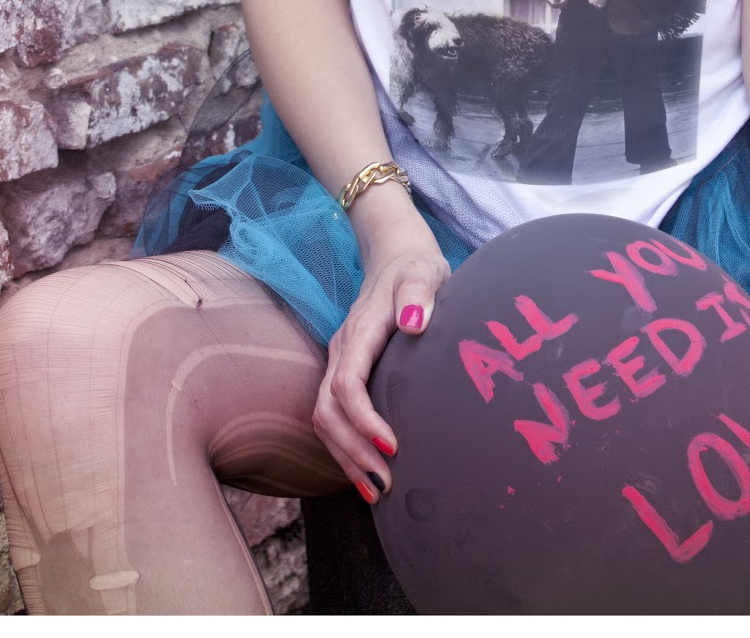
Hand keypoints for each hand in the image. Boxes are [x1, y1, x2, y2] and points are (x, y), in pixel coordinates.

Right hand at [311, 213, 450, 502]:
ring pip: (324, 420)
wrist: (396, 258)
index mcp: (359, 331)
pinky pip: (333, 418)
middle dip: (352, 452)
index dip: (364, 422)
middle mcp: (342, 350)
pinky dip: (346, 449)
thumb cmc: (416, 268)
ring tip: (377, 491)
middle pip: (327, 412)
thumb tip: (413, 323)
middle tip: (386, 484)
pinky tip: (368, 473)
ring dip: (346, 458)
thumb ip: (419, 293)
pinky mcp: (345, 374)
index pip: (347, 385)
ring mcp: (340, 363)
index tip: (393, 447)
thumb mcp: (425, 272)